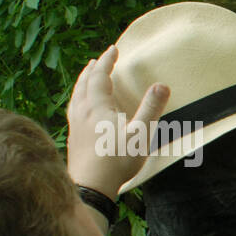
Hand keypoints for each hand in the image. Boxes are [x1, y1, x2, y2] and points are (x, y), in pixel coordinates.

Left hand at [66, 45, 168, 196]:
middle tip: (99, 60)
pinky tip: (81, 107)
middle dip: (93, 69)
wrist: (91, 187)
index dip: (107, 61)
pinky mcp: (73, 137)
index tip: (114, 49)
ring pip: (76, 95)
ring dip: (83, 82)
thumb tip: (161, 85)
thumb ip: (151, 108)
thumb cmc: (117, 161)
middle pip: (84, 83)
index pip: (100, 76)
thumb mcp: (140, 134)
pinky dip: (78, 98)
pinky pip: (73, 108)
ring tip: (88, 77)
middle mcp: (82, 111)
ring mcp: (75, 125)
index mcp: (97, 107)